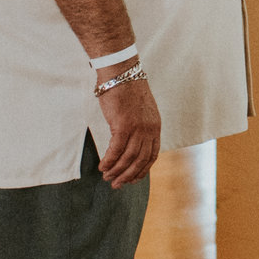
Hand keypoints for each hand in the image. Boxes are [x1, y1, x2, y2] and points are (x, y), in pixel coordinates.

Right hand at [94, 65, 162, 187]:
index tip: (132, 179)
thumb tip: (130, 144)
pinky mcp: (123, 125)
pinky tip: (102, 166)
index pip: (152, 155)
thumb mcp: (140, 111)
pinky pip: (116, 150)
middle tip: (116, 185)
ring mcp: (138, 128)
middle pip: (140, 160)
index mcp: (155, 126)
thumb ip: (139, 127)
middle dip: (128, 175)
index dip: (142, 170)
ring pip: (128, 158)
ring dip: (117, 171)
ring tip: (107, 177)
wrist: (120, 73)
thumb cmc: (126, 90)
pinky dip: (109, 161)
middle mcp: (149, 129)